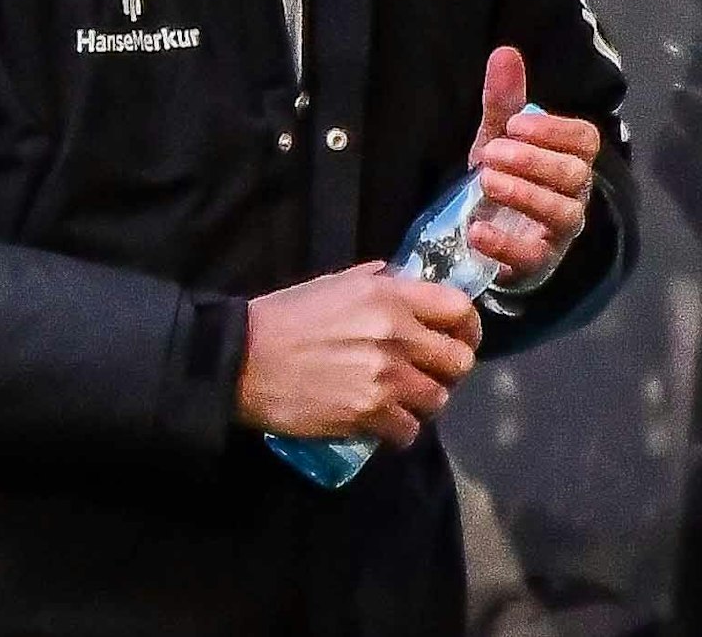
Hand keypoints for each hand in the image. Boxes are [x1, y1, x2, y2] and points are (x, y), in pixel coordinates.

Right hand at [237, 262, 480, 447]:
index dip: (466, 328)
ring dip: (420, 403)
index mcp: (387, 296)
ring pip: (438, 400)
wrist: (244, 359)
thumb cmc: (283, 317)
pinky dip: (398, 430)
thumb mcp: (328, 285)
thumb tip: (403, 278)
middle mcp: (396, 333)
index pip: (459, 309)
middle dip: (445, 371)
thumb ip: (373, 281)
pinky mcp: (371, 413)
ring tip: (396, 400)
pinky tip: (378, 422)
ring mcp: (386, 376)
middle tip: (423, 374)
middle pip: (459, 361)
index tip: (456, 339)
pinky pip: (410, 430)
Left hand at [465, 47, 598, 286]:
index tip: (515, 123)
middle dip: (534, 160)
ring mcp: (556, 232)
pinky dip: (503, 244)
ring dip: (523, 194)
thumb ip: (503, 101)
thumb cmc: (504, 176)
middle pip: (574, 175)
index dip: (554, 130)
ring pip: (561, 214)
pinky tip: (476, 230)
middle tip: (491, 152)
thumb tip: (504, 51)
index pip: (584, 140)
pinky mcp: (534, 263)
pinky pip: (531, 256)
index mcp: (568, 159)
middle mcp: (572, 195)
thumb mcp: (498, 138)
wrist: (487, 234)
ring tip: (486, 180)